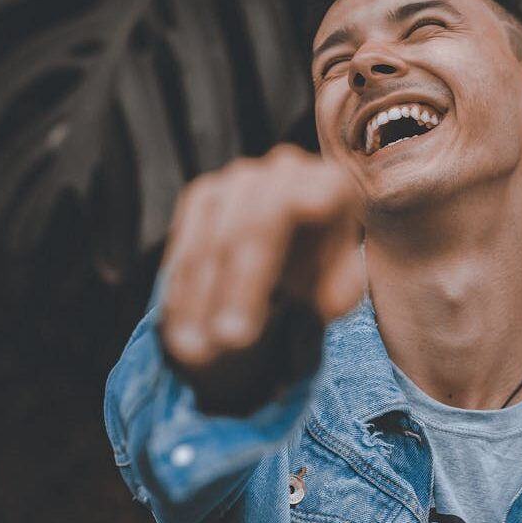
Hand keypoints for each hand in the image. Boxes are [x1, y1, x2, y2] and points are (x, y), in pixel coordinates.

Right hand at [159, 144, 363, 413]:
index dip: (256, 272)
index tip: (244, 329)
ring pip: (210, 239)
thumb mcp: (341, 286)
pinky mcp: (206, 195)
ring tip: (196, 353)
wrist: (303, 248)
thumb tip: (327, 303)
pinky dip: (182, 290)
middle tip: (225, 345)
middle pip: (245, 227)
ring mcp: (240, 178)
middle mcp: (284, 169)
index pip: (284, 214)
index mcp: (328, 184)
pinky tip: (181, 329)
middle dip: (233, 290)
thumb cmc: (326, 269)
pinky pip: (184, 244)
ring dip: (199, 299)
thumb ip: (340, 292)